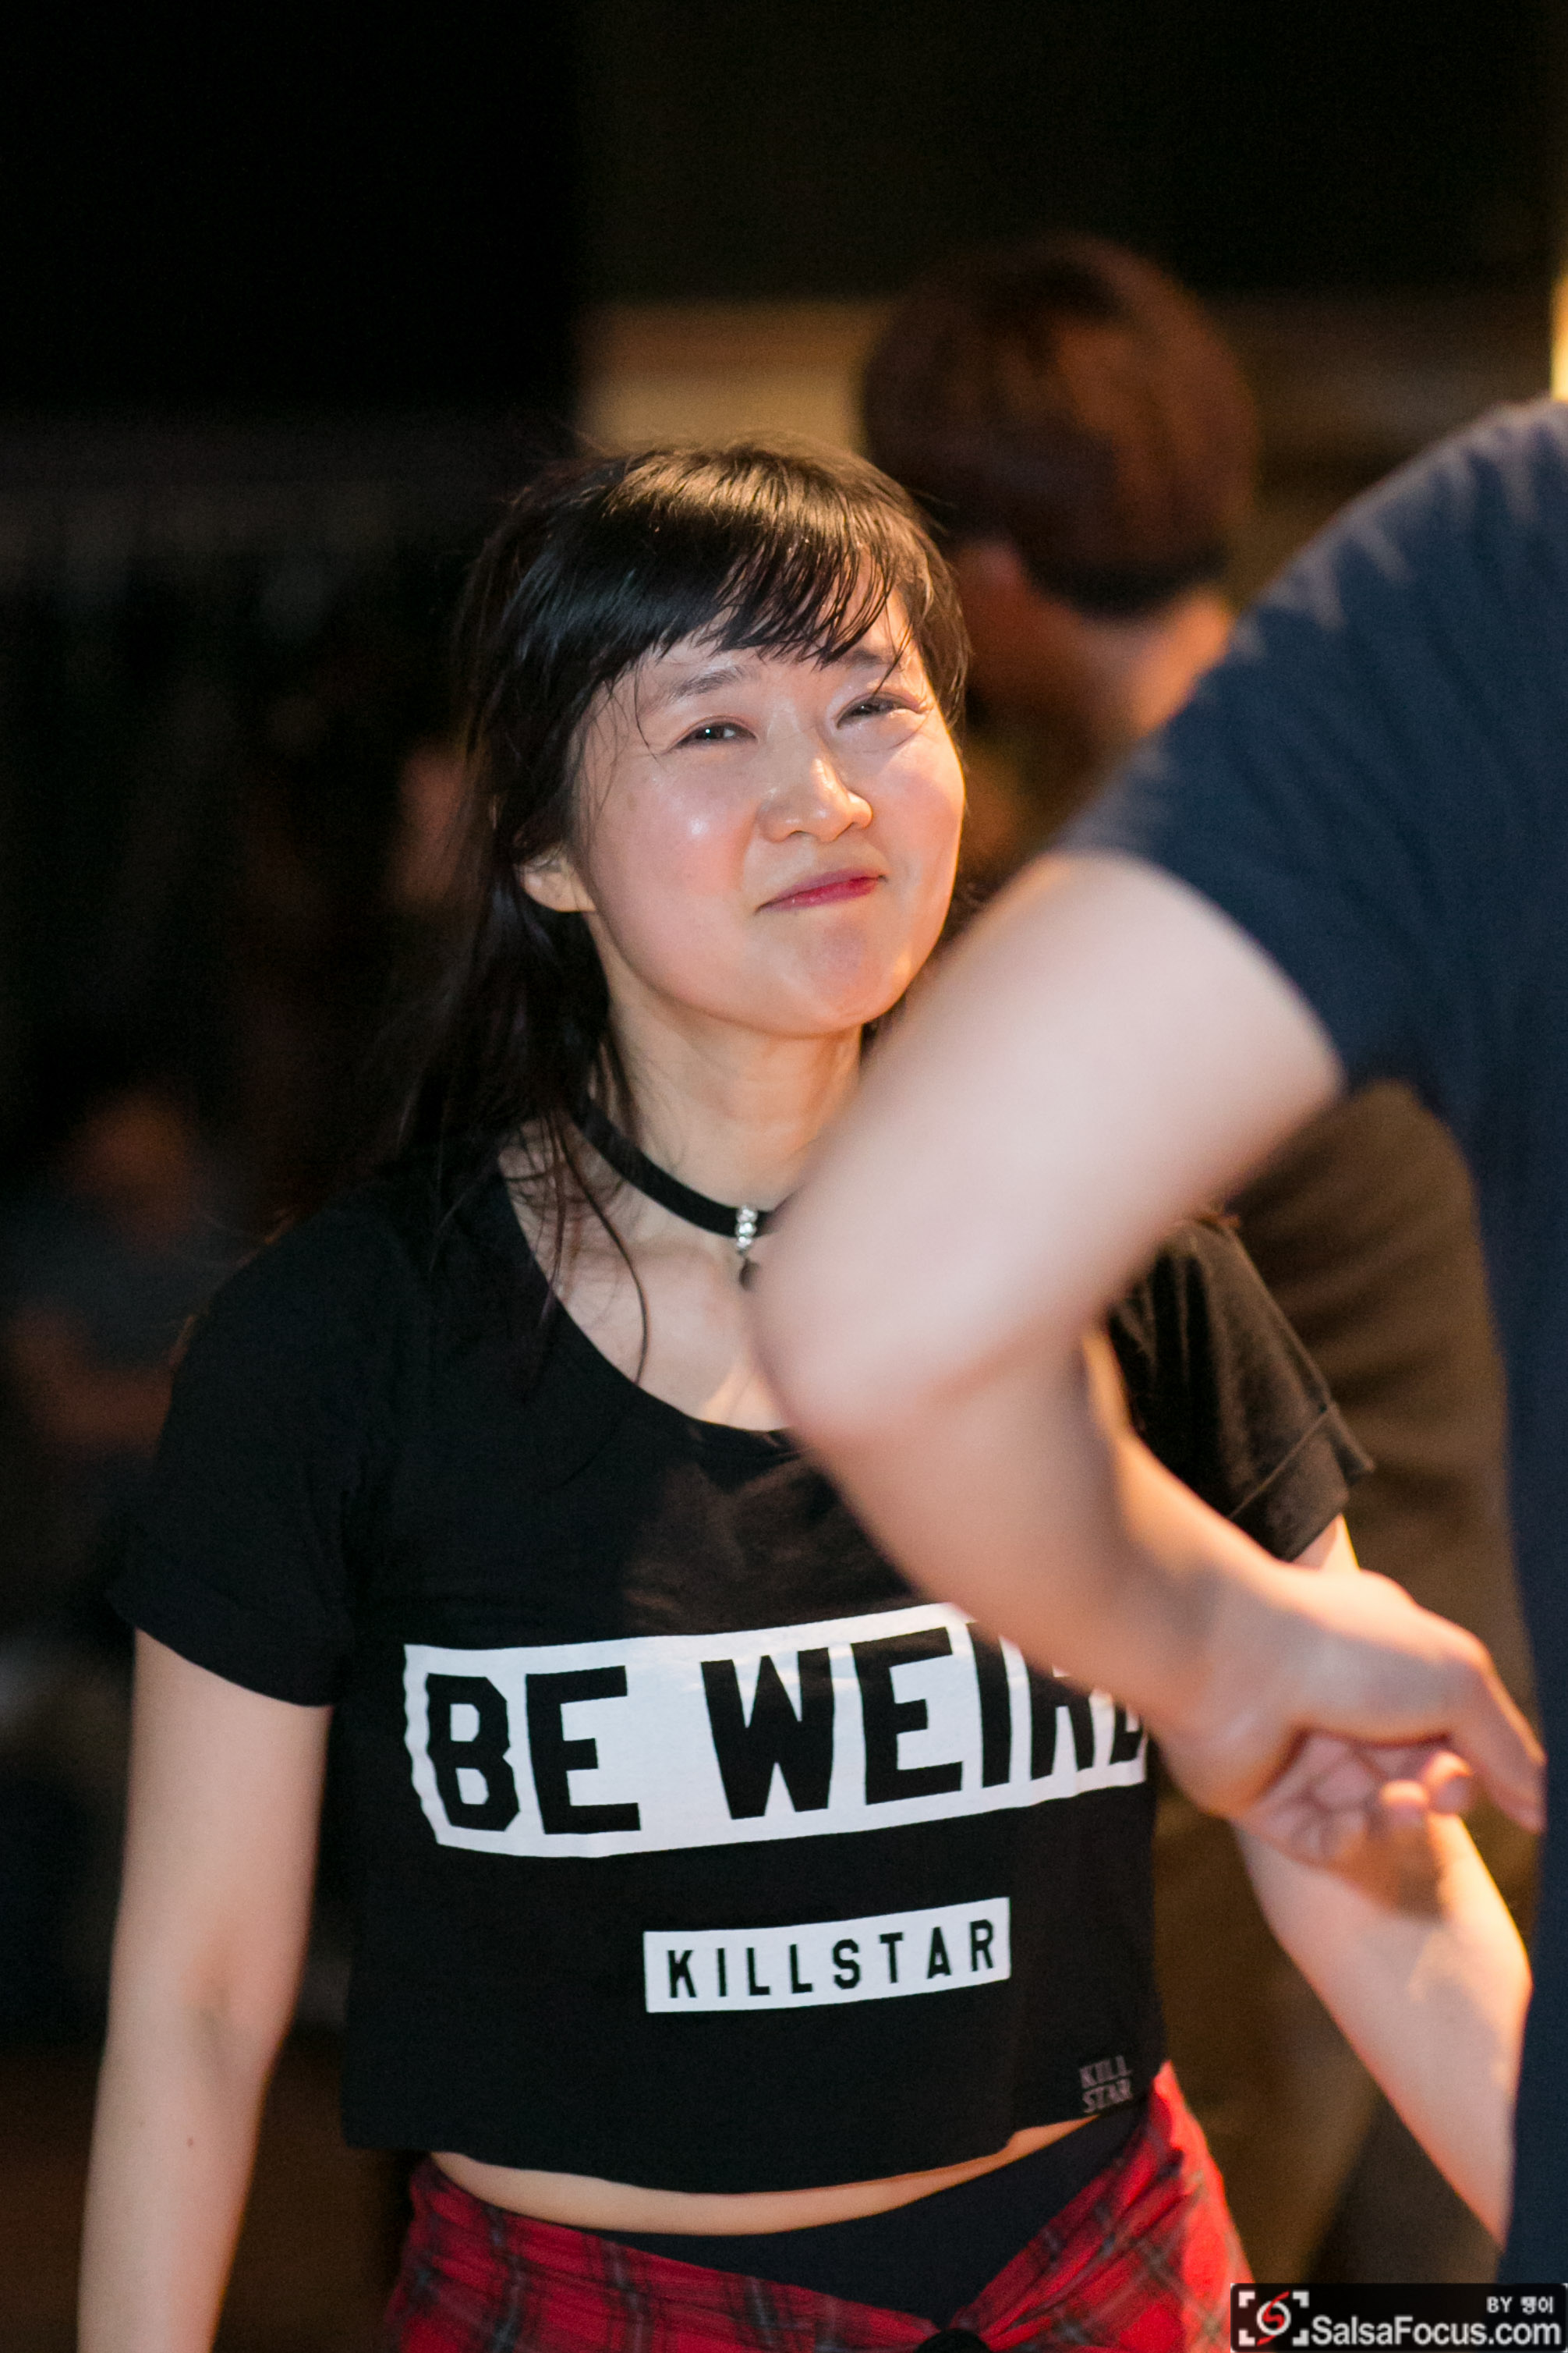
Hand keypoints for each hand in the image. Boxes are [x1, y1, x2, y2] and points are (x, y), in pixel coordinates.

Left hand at [1153, 1564, 1542, 1859]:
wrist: (1227, 1661)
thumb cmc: (1341, 1648)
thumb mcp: (1457, 1678)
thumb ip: (1506, 1746)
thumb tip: (1541, 1806)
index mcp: (1385, 1655)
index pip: (1451, 1722)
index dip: (1481, 1758)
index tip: (1514, 1793)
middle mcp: (1343, 1701)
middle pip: (1418, 1774)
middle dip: (1446, 1790)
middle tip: (1444, 1792)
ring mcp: (1300, 1751)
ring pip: (1377, 1811)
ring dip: (1401, 1817)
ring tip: (1402, 1806)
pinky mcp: (1264, 1799)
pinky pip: (1324, 1841)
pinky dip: (1351, 1840)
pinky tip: (1358, 1823)